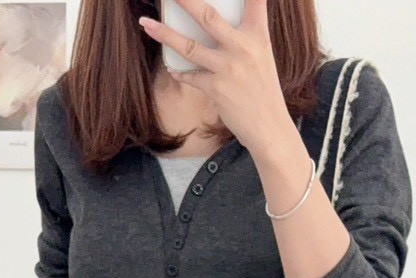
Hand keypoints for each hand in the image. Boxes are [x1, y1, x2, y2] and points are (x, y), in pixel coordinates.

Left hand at [138, 0, 293, 159]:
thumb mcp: (262, 56)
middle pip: (207, 16)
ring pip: (188, 46)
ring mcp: (227, 67)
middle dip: (185, 1)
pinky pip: (190, 75)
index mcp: (258, 35)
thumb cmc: (263, 90)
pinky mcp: (216, 88)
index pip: (254, 1)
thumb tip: (216, 24)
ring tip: (146, 23)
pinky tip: (173, 69)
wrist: (269, 127)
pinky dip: (180, 72)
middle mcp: (242, 47)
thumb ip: (244, 37)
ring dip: (164, 34)